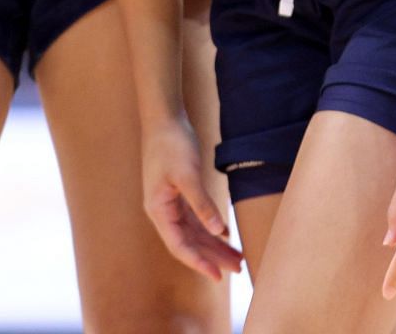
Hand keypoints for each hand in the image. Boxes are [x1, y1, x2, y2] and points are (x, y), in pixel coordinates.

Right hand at [143, 116, 242, 280]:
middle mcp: (163, 211)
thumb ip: (202, 204)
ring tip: (237, 257)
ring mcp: (170, 203)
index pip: (179, 246)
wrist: (164, 119)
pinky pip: (196, 218)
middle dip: (212, 257)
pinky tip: (226, 235)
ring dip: (214, 244)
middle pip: (189, 242)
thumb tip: (218, 231)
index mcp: (158, 210)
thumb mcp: (187, 174)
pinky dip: (211, 228)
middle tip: (237, 270)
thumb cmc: (172, 144)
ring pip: (194, 232)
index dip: (198, 262)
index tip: (218, 277)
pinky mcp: (179, 193)